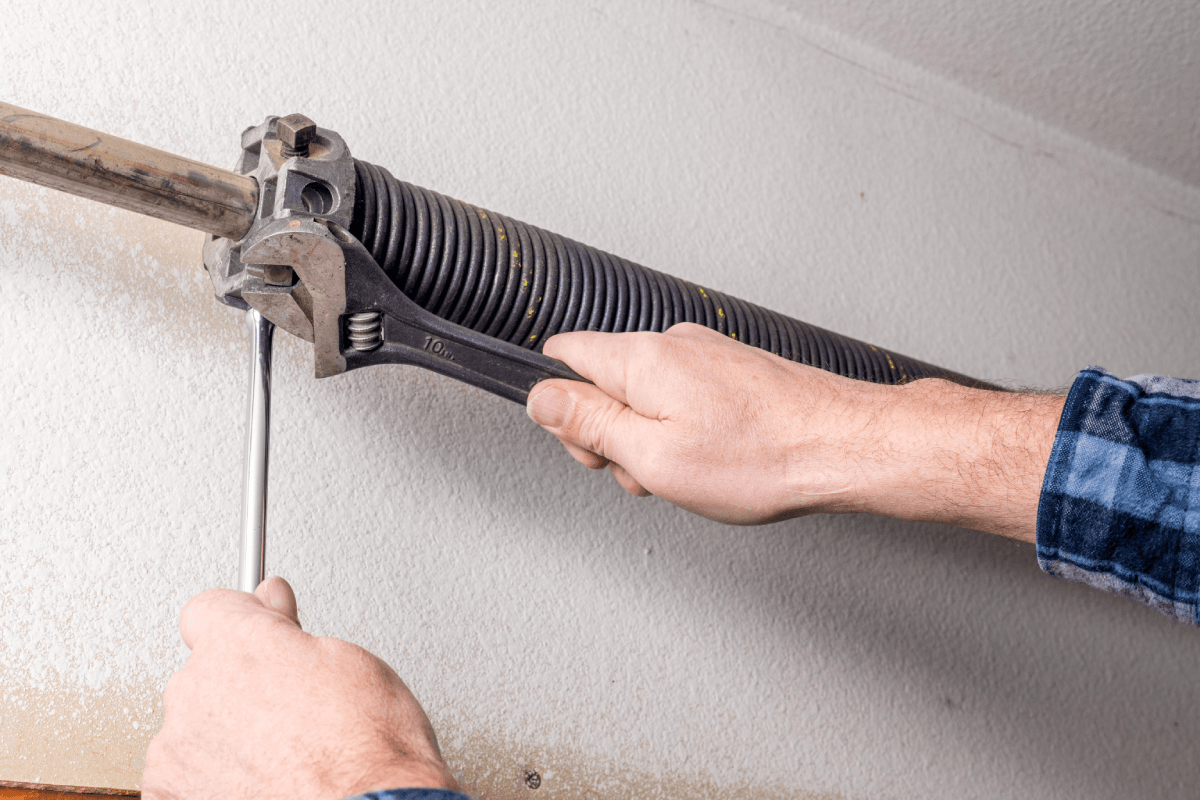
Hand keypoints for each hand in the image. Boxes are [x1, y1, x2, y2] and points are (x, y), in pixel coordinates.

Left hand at [142, 577, 456, 799]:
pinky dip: (209, 778)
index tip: (261, 629)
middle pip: (204, 670)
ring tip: (281, 754)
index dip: (241, 620)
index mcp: (236, 644)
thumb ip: (291, 629)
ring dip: (224, 733)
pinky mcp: (171, 796)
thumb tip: (275, 606)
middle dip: (240, 682)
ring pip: (192, 724)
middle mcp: (195, 691)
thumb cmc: (366, 751)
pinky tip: (257, 783)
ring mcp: (178, 750)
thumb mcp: (349, 662)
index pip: (209, 608)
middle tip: (290, 706)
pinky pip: (180, 775)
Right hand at [527, 323, 1063, 538]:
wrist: (844, 445)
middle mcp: (672, 344)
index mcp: (641, 359)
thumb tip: (541, 399)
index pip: (563, 355)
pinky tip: (715, 459)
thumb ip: (588, 423)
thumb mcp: (650, 456)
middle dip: (609, 430)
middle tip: (641, 471)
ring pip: (646, 392)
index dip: (559, 405)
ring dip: (650, 435)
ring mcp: (707, 353)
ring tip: (688, 472)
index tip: (584, 443)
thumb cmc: (760, 457)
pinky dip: (684, 428)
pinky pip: (683, 394)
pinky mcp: (734, 369)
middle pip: (604, 378)